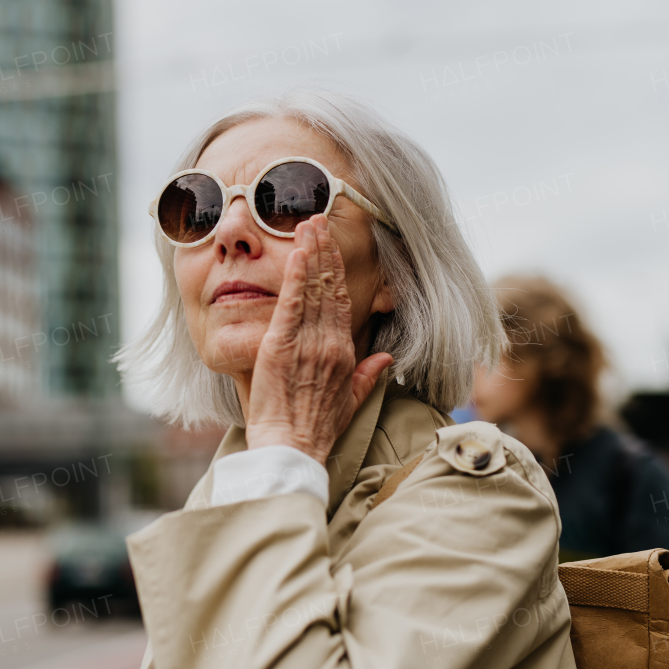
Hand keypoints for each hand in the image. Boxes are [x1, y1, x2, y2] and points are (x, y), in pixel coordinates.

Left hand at [244, 215, 393, 466]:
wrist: (291, 448)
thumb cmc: (315, 429)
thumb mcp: (349, 402)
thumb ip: (368, 376)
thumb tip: (386, 359)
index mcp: (344, 353)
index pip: (343, 302)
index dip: (337, 272)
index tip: (332, 247)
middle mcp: (330, 343)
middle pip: (330, 288)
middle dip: (325, 251)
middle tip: (318, 220)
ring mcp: (308, 343)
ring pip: (313, 290)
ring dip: (311, 254)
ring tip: (308, 225)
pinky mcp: (282, 345)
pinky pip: (292, 304)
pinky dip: (297, 277)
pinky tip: (299, 254)